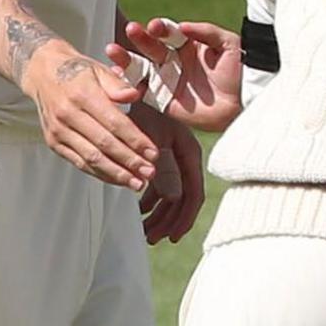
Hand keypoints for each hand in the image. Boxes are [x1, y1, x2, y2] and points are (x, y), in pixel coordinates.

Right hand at [22, 42, 158, 190]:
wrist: (43, 72)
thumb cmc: (77, 71)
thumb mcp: (99, 69)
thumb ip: (118, 84)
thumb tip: (134, 96)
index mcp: (82, 94)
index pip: (114, 123)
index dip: (135, 141)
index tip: (153, 154)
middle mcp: (67, 114)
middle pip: (104, 144)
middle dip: (129, 162)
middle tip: (149, 173)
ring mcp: (58, 131)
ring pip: (91, 158)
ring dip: (116, 174)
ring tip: (137, 183)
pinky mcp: (54, 142)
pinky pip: (79, 162)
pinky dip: (100, 173)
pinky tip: (117, 179)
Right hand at [108, 18, 244, 130]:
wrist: (245, 102)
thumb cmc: (240, 71)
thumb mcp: (229, 44)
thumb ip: (207, 32)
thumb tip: (183, 25)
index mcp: (187, 44)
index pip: (169, 33)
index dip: (161, 28)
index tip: (155, 26)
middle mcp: (174, 60)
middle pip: (152, 47)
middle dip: (141, 38)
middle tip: (131, 30)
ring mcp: (167, 79)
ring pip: (142, 66)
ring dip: (126, 59)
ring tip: (113, 50)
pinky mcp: (163, 99)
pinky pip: (142, 91)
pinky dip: (128, 84)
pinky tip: (116, 76)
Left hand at [134, 108, 206, 242]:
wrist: (132, 87)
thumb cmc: (144, 106)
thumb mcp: (155, 137)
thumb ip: (165, 166)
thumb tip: (173, 198)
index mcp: (188, 152)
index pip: (193, 193)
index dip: (184, 217)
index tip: (174, 236)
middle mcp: (183, 158)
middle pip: (182, 200)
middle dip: (169, 222)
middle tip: (153, 238)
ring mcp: (171, 160)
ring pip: (170, 197)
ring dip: (159, 216)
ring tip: (145, 232)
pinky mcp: (158, 159)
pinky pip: (159, 188)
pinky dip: (150, 203)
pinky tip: (139, 212)